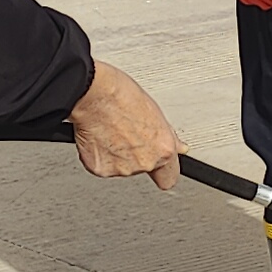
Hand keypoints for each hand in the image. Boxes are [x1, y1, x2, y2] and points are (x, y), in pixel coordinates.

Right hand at [65, 59, 182, 181]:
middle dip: (137, 155)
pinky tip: (99, 136)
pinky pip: (102, 165)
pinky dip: (99, 155)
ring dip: (117, 154)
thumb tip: (178, 147)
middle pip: (143, 167)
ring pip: (122, 167)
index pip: (169, 176)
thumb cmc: (121, 96)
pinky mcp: (100, 168)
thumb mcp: (154, 112)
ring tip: (111, 130)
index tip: (159, 167)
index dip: (162, 170)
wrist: (94, 94)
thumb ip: (166, 136)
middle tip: (127, 133)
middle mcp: (145, 162)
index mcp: (163, 149)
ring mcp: (122, 168)